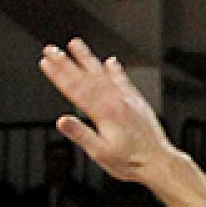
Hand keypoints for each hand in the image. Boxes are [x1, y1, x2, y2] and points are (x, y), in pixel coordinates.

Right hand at [39, 39, 176, 183]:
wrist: (159, 162)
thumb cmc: (131, 162)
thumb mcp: (100, 153)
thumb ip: (81, 134)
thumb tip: (62, 120)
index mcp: (104, 113)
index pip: (75, 89)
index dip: (58, 75)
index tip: (45, 63)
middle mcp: (116, 102)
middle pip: (86, 77)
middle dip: (67, 62)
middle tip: (51, 49)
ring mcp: (128, 100)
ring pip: (104, 74)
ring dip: (88, 59)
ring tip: (75, 44)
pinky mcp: (138, 103)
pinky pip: (124, 81)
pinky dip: (116, 70)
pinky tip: (111, 61)